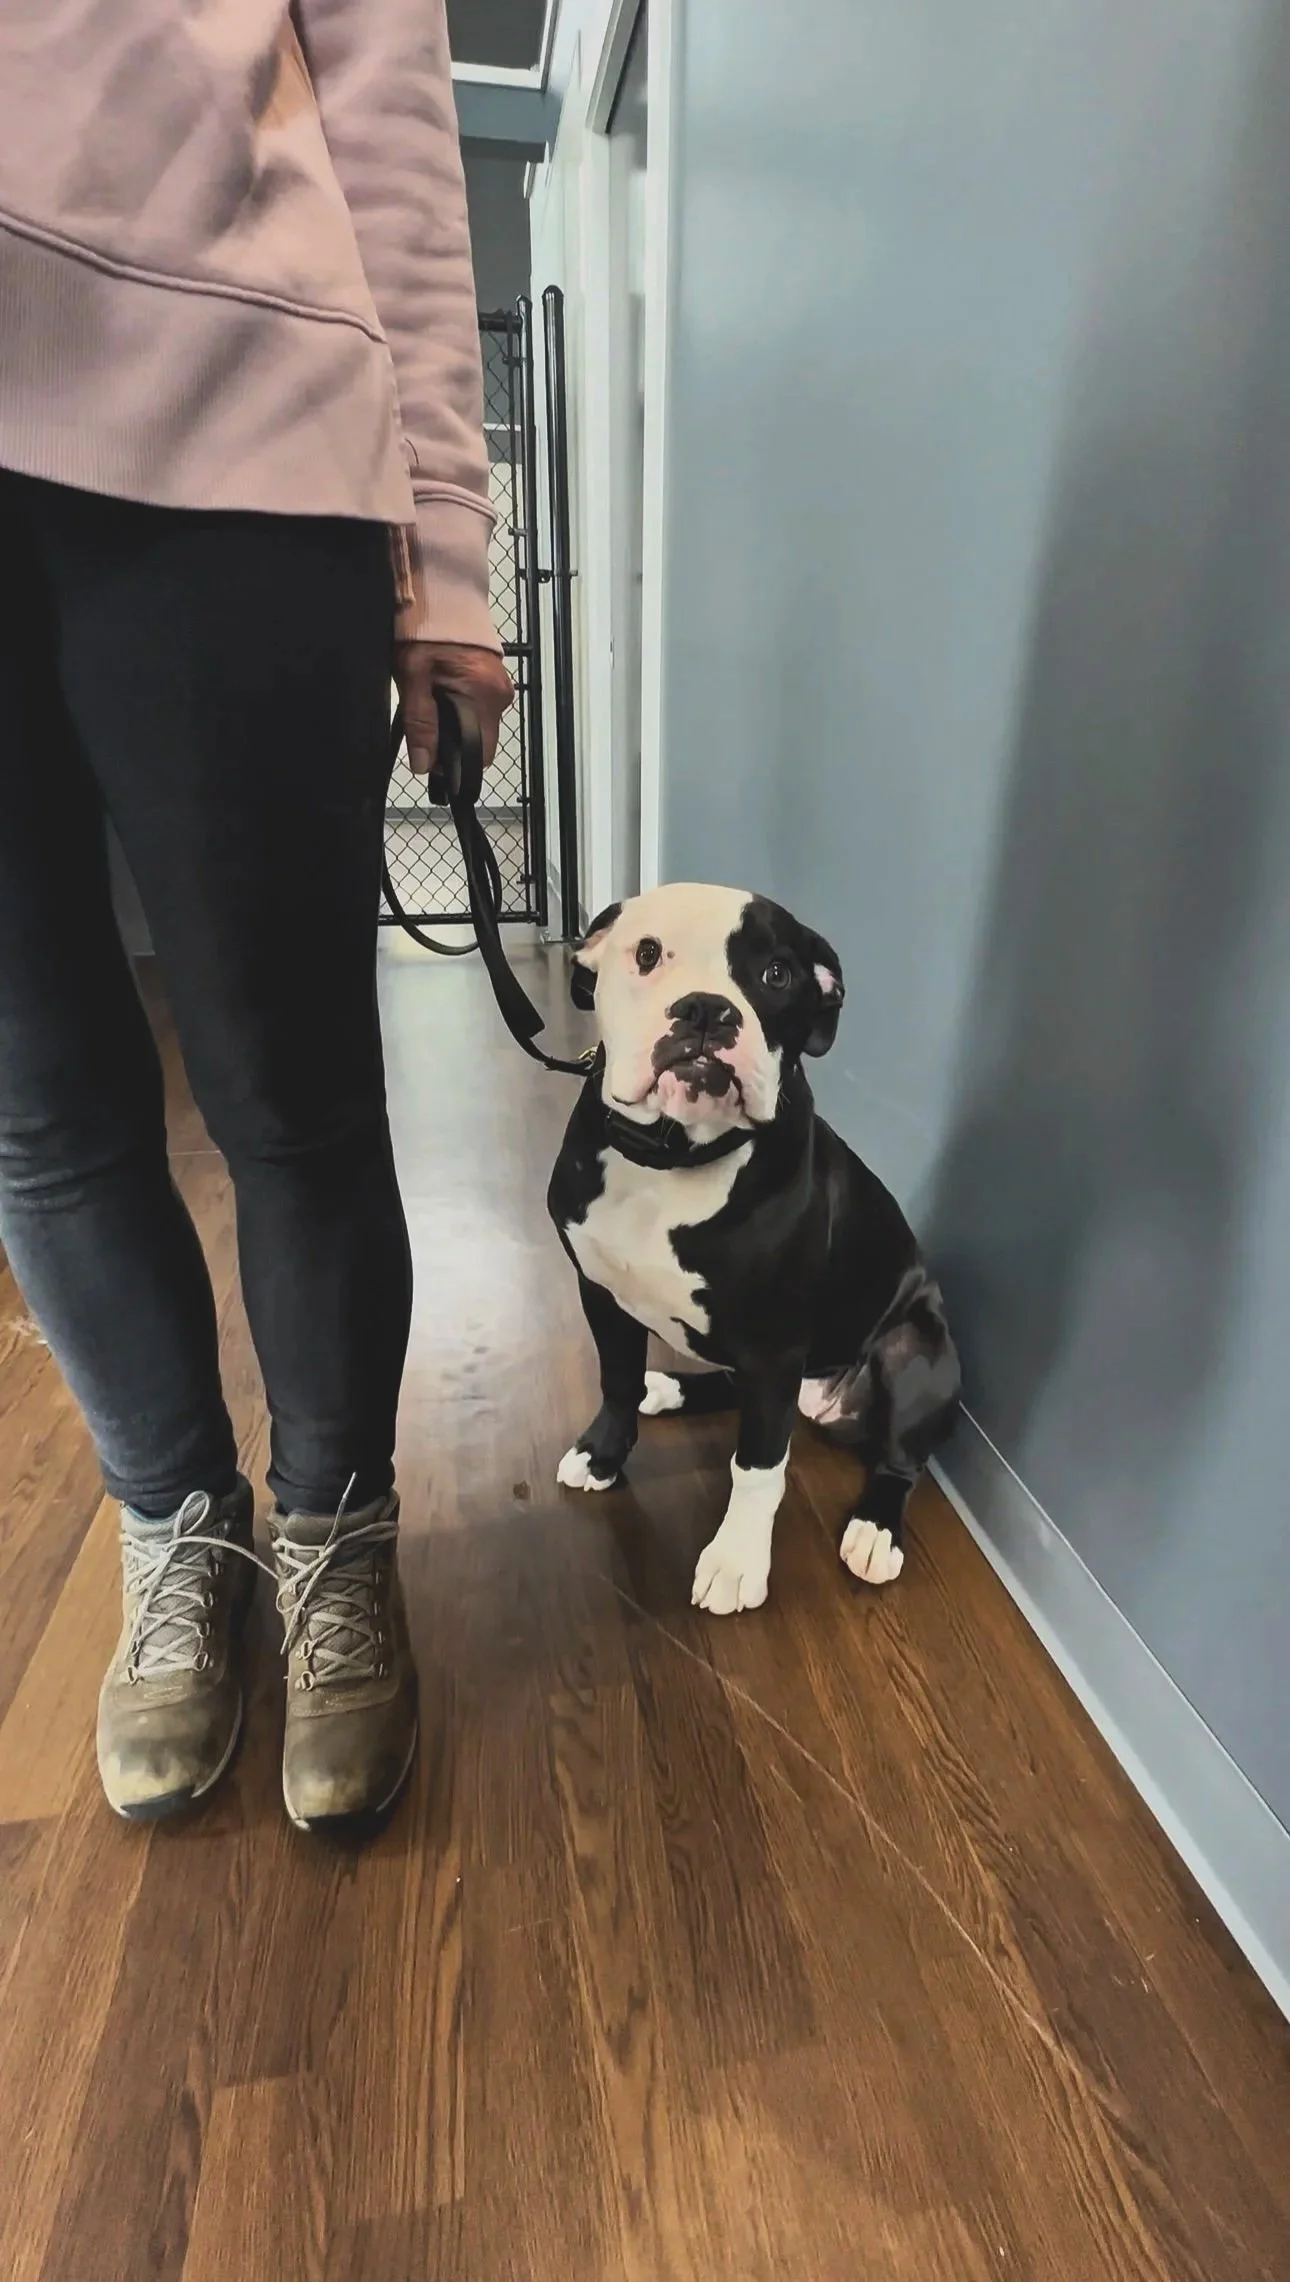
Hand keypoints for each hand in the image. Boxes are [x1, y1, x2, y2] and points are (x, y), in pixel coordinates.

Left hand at [394, 641, 512, 775]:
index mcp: (485, 695)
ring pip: (479, 725)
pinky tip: (442, 691)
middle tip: (425, 723)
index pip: (481, 753)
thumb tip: (424, 764)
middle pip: (480, 740)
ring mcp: (501, 685)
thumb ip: (420, 722)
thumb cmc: (425, 632)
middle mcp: (501, 693)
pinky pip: (481, 707)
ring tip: (431, 701)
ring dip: (456, 723)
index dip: (454, 761)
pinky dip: (461, 708)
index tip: (429, 752)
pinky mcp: (495, 678)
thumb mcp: (413, 678)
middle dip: (452, 740)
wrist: (439, 595)